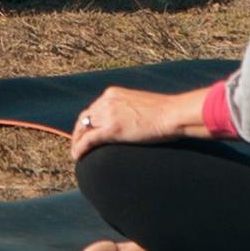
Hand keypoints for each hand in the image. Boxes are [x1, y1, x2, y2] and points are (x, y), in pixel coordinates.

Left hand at [66, 84, 204, 160]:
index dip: (88, 120)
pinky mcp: (112, 129)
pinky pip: (89, 140)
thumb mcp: (142, 105)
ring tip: (76, 153)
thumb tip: (132, 120)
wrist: (173, 114)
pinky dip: (80, 148)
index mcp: (113, 93)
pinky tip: (77, 156)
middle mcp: (107, 101)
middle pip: (86, 117)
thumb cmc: (166, 112)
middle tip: (77, 143)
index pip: (94, 107)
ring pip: (84, 128)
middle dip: (79, 131)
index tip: (86, 130)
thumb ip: (130, 110)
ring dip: (77, 141)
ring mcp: (108, 114)